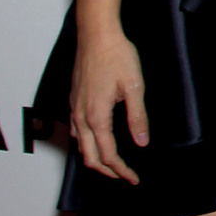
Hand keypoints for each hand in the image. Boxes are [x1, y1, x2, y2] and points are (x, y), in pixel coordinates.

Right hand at [71, 29, 148, 183]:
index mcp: (96, 116)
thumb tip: (141, 142)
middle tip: (125, 176)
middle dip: (107, 171)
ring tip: (113, 163)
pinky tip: (98, 140)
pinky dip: (87, 144)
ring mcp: (74, 109)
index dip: (121, 170)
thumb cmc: (117, 56)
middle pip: (89, 156)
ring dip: (95, 159)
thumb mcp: (134, 87)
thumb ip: (137, 117)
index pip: (108, 154)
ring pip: (80, 145)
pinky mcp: (73, 101)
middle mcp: (81, 117)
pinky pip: (76, 131)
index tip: (134, 178)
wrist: (96, 36)